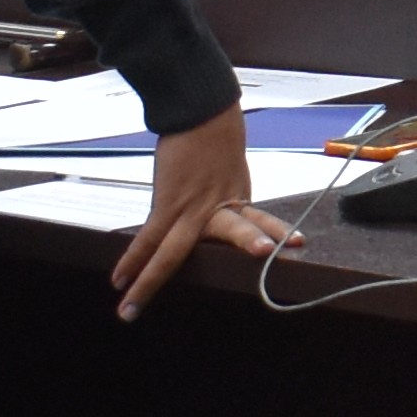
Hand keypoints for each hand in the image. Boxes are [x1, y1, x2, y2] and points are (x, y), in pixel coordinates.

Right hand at [112, 110, 299, 319]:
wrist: (194, 110)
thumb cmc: (209, 137)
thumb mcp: (226, 170)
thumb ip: (225, 195)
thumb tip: (218, 207)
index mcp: (236, 197)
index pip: (257, 220)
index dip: (274, 232)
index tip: (297, 244)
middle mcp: (218, 204)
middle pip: (234, 232)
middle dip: (251, 248)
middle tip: (268, 258)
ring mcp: (190, 206)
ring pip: (175, 251)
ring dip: (153, 281)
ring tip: (136, 306)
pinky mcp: (166, 202)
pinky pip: (147, 238)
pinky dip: (132, 259)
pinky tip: (119, 280)